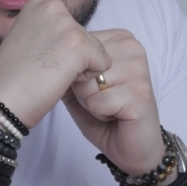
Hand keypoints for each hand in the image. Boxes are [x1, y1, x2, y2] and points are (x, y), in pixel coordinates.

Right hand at [0, 0, 111, 128]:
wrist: (0, 101)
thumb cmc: (12, 79)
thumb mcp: (28, 41)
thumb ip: (49, 33)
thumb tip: (67, 40)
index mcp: (39, 4)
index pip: (72, 27)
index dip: (60, 51)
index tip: (37, 60)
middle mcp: (53, 7)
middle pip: (86, 37)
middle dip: (72, 58)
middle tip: (43, 70)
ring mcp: (66, 24)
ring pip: (96, 50)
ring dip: (79, 69)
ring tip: (49, 75)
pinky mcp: (79, 45)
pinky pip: (103, 64)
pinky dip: (87, 79)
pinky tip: (60, 81)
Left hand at [63, 29, 165, 174]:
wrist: (133, 147)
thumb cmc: (106, 113)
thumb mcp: (79, 83)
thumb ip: (68, 64)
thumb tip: (46, 54)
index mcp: (119, 39)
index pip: (77, 47)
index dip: (76, 73)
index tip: (95, 85)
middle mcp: (132, 47)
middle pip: (80, 64)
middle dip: (82, 88)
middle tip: (102, 100)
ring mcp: (138, 69)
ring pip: (87, 83)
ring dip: (91, 102)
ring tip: (108, 107)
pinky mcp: (139, 93)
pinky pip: (97, 102)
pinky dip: (99, 114)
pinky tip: (115, 116)